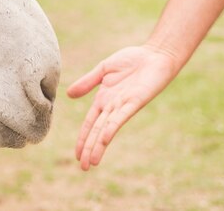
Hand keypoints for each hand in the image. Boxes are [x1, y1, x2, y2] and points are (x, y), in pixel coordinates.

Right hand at [67, 46, 178, 169]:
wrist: (154, 54)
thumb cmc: (132, 60)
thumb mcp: (104, 69)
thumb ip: (88, 82)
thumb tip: (68, 94)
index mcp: (104, 99)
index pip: (90, 123)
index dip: (82, 138)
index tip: (77, 155)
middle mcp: (113, 106)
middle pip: (97, 131)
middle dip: (89, 148)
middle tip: (84, 168)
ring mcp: (123, 105)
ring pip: (107, 129)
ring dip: (99, 146)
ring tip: (93, 162)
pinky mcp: (135, 102)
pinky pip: (121, 117)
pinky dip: (112, 128)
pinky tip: (105, 139)